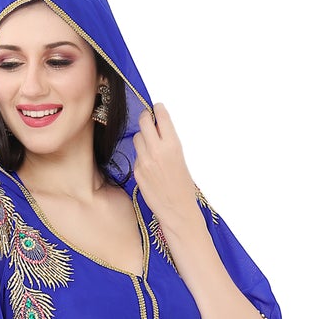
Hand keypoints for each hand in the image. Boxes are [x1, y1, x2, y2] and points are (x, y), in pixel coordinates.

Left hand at [132, 102, 198, 228]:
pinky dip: (141, 157)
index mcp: (173, 145)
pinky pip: (136, 156)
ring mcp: (144, 161)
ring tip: (151, 147)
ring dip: (142, 138)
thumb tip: (157, 127)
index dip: (158, 109)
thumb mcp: (181, 158)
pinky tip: (150, 166)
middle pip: (143, 120)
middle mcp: (157, 150)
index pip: (160, 115)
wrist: (177, 210)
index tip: (157, 108)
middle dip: (146, 118)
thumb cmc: (183, 186)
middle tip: (148, 121)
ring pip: (137, 137)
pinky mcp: (137, 172)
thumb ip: (168, 141)